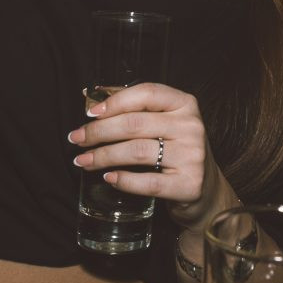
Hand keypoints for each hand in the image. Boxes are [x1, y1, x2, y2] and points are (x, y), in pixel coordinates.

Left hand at [69, 82, 235, 232]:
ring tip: (83, 160)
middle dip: (99, 132)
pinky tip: (109, 178)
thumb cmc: (176, 150)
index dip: (115, 101)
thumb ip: (133, 106)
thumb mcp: (163, 122)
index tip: (90, 113)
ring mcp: (192, 156)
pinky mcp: (189, 184)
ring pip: (136, 152)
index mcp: (185, 104)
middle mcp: (191, 126)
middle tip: (76, 139)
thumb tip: (92, 95)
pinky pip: (148, 182)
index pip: (146, 93)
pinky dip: (124, 180)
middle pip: (135, 124)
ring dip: (103, 156)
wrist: (205, 189)